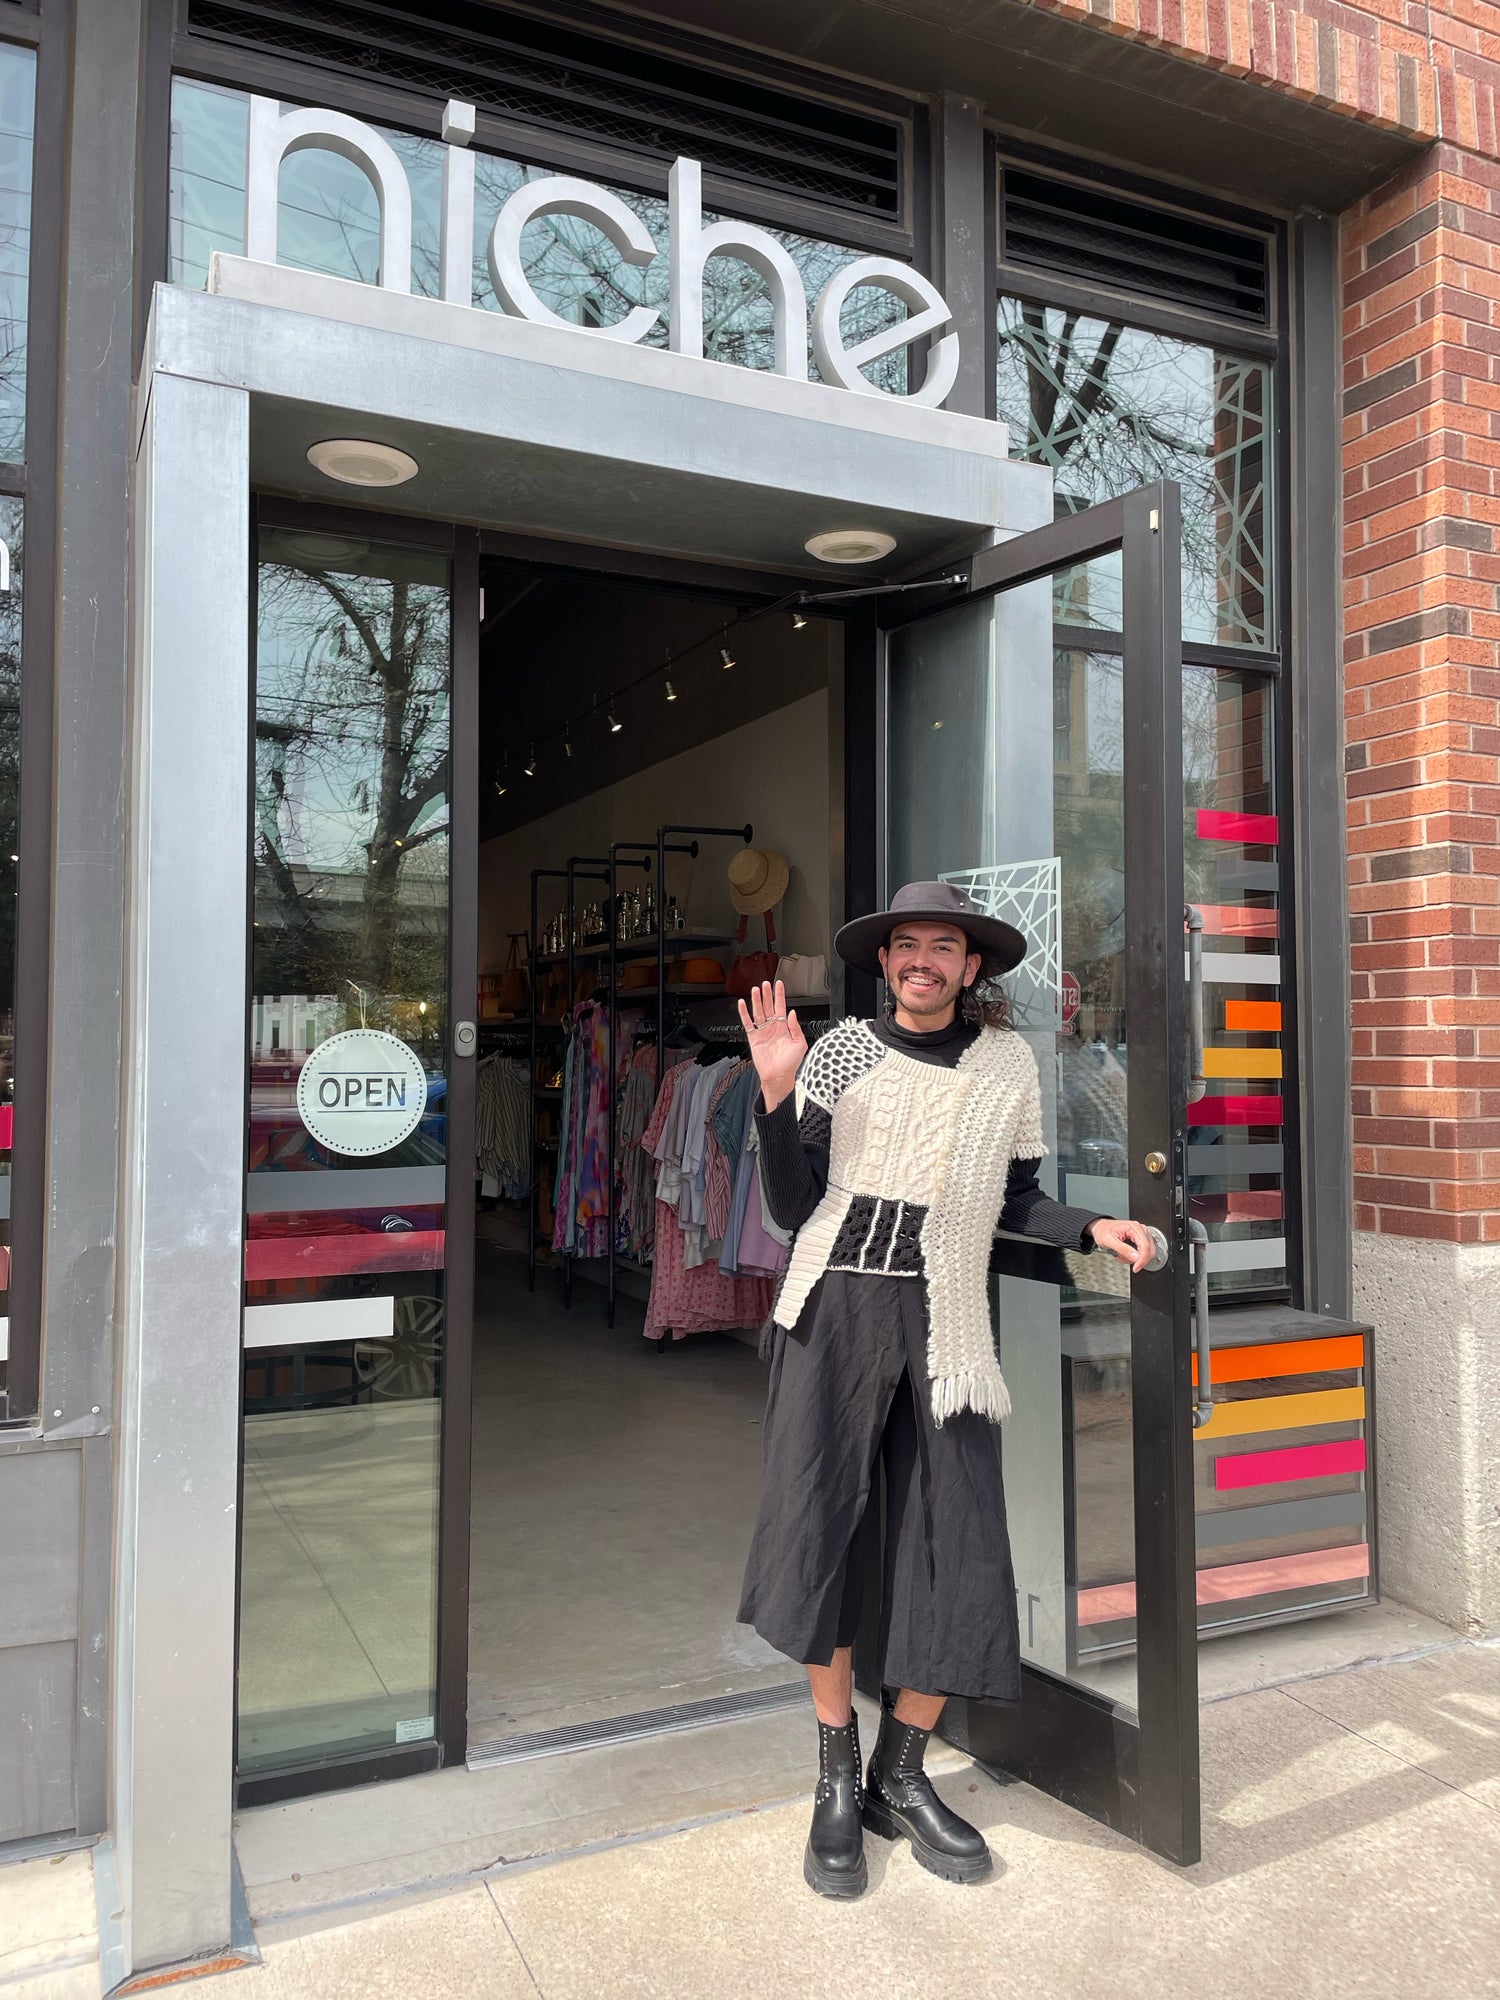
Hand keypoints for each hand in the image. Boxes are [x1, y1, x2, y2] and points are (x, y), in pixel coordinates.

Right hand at [737, 979, 806, 1111]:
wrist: (778, 1076)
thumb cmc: (790, 1064)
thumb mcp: (800, 1044)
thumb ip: (796, 1027)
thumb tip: (793, 1013)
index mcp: (784, 1027)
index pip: (781, 1007)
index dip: (780, 995)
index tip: (779, 984)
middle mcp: (773, 1027)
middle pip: (768, 1006)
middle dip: (767, 994)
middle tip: (765, 983)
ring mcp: (762, 1032)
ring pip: (758, 1012)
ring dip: (757, 1001)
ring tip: (755, 990)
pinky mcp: (754, 1038)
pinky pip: (747, 1023)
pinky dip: (744, 1013)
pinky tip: (742, 1004)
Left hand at [1087, 1218, 1155, 1272]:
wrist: (1101, 1228)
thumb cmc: (1103, 1231)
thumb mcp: (1109, 1241)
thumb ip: (1123, 1249)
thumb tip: (1135, 1257)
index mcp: (1134, 1227)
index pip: (1145, 1246)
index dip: (1142, 1259)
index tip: (1136, 1268)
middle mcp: (1141, 1230)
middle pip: (1148, 1251)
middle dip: (1136, 1259)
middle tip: (1122, 1258)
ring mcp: (1142, 1235)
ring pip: (1146, 1253)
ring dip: (1134, 1259)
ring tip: (1121, 1255)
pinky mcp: (1141, 1240)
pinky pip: (1143, 1253)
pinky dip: (1134, 1257)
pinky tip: (1125, 1255)